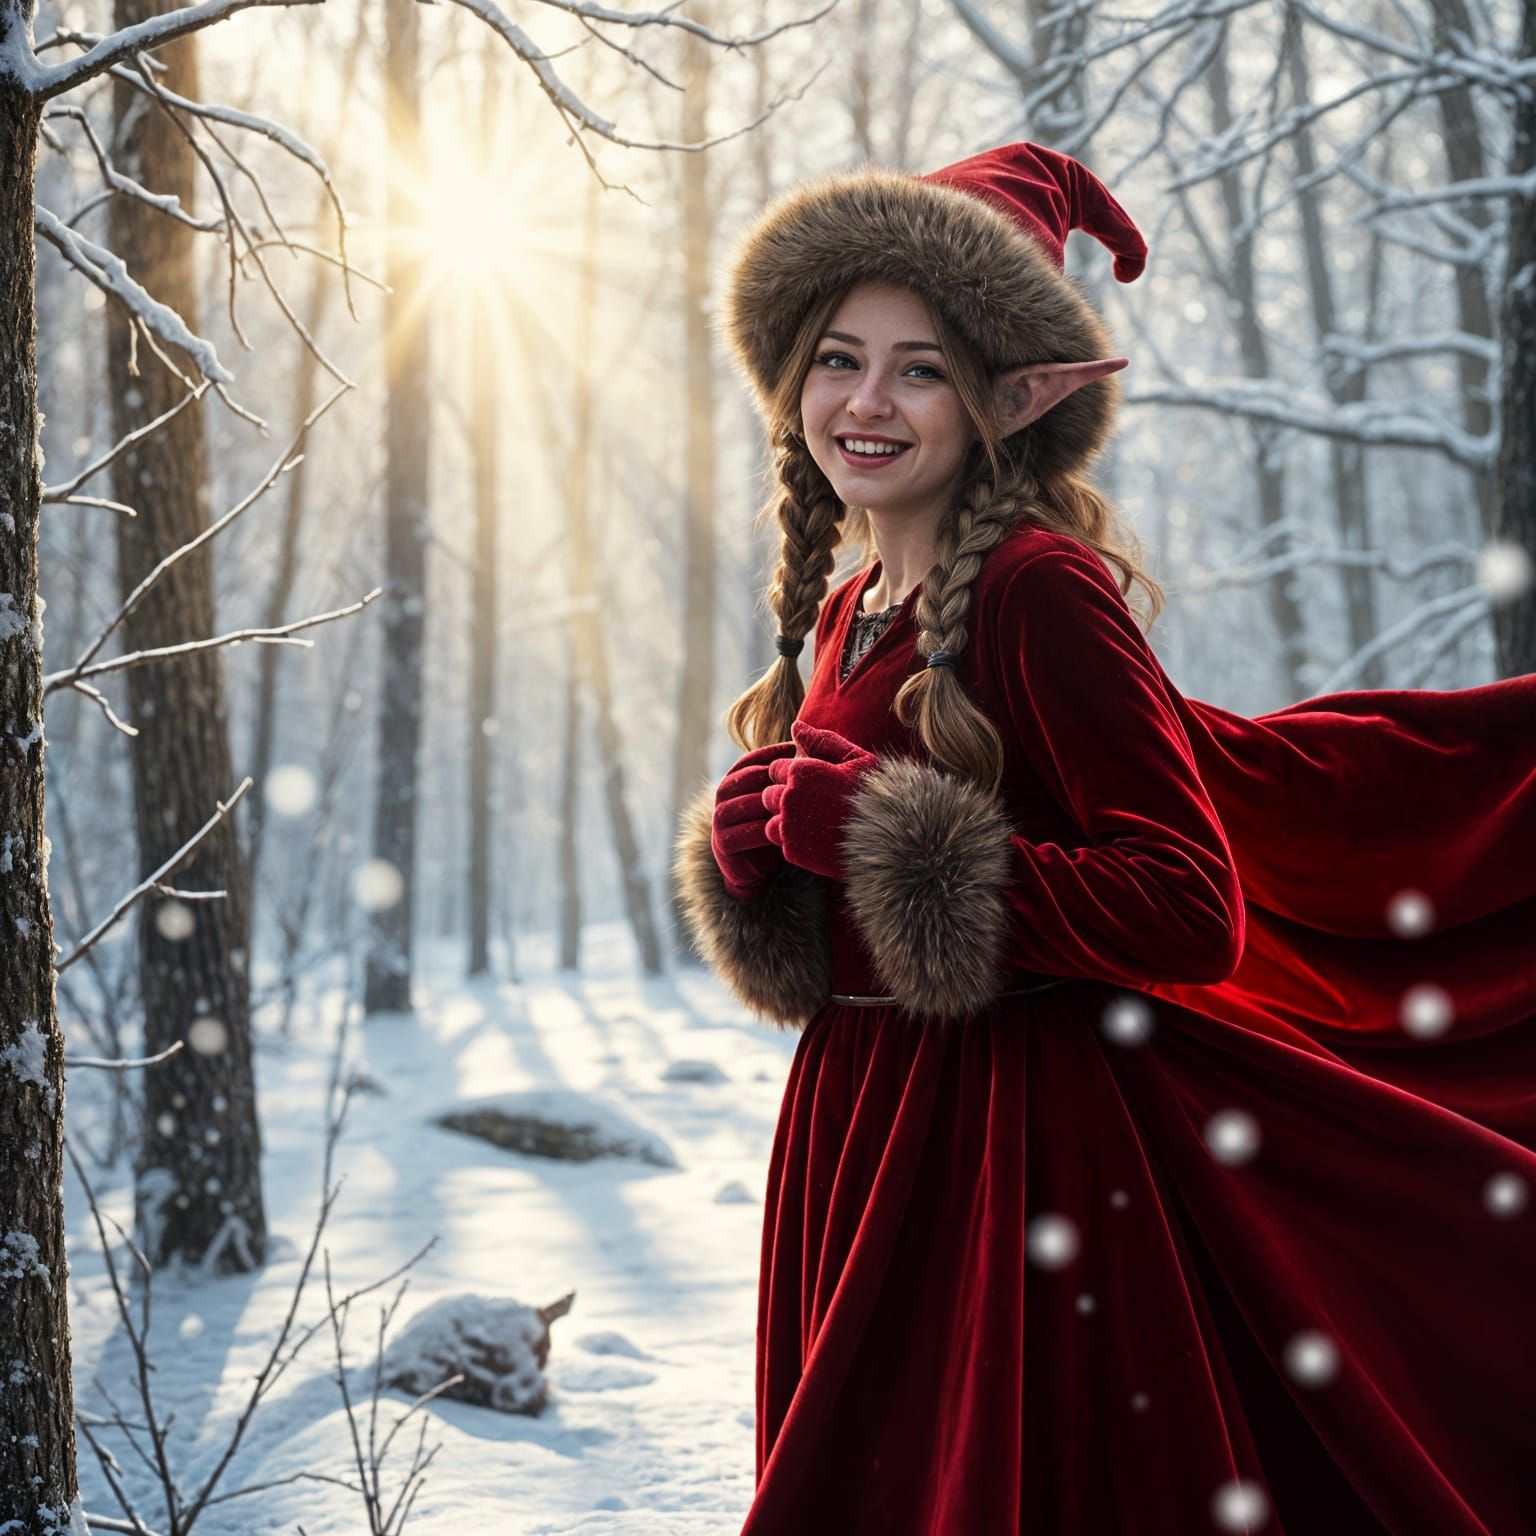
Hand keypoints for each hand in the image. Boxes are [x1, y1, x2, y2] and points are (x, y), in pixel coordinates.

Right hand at [711, 739, 795, 899]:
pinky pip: (743, 834)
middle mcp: (723, 796)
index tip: (801, 754)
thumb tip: (805, 739)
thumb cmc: (775, 827)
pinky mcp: (723, 845)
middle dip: (775, 778)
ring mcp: (719, 820)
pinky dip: (764, 832)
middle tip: (802, 781)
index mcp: (736, 780)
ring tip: (795, 806)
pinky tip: (785, 832)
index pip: (752, 759)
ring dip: (770, 804)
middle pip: (748, 778)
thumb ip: (787, 774)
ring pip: (744, 804)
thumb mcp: (781, 798)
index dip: (775, 754)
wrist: (760, 872)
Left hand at [762, 720, 879, 880]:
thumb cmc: (878, 795)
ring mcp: (789, 825)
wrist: (892, 841)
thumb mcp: (857, 760)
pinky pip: (781, 844)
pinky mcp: (792, 851)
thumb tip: (795, 725)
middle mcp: (789, 796)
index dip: (793, 776)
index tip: (814, 785)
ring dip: (786, 822)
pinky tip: (819, 840)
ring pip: (770, 820)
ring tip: (815, 824)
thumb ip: (822, 741)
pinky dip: (795, 843)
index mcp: (802, 770)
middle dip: (785, 798)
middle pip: (768, 795)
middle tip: (815, 807)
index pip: (776, 769)